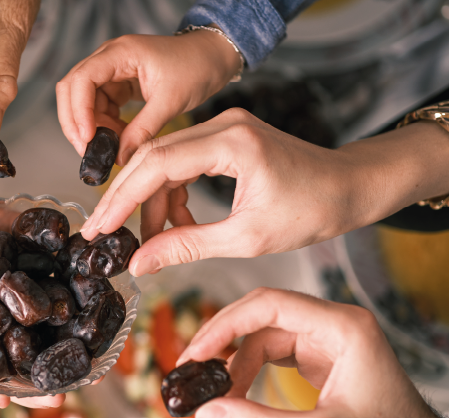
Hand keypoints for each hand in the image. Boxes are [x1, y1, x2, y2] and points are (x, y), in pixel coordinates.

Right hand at [57, 29, 241, 164]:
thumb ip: (143, 129)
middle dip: (75, 122)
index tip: (87, 137)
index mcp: (121, 53)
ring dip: (92, 127)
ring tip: (110, 148)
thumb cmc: (196, 66)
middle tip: (87, 151)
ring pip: (84, 102)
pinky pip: (100, 107)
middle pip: (73, 89)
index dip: (78, 110)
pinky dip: (105, 126)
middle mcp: (110, 58)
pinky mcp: (119, 84)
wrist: (212, 58)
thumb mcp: (170, 101)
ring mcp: (113, 71)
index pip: (82, 79)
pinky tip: (119, 139)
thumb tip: (121, 156)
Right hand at [80, 110, 448, 274]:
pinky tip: (176, 223)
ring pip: (164, 159)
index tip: (98, 228)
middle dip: (127, 197)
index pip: (156, 165)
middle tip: (104, 232)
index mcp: (232, 143)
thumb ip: (188, 246)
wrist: (349, 187)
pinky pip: (183, 161)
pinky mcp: (226, 136)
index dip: (121, 198)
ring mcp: (224, 126)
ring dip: (152, 200)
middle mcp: (223, 124)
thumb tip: (139, 262)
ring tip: (152, 240)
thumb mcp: (247, 238)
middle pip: (152, 156)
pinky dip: (173, 192)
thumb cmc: (312, 210)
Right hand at [179, 288, 448, 417]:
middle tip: (192, 369)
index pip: (270, 305)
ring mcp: (329, 338)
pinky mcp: (322, 356)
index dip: (226, 324)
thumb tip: (206, 413)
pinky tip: (235, 389)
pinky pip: (275, 351)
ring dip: (235, 360)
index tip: (197, 350)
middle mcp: (336, 324)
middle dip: (224, 341)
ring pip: (265, 335)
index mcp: (344, 328)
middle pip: (263, 316)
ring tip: (213, 391)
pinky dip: (251, 368)